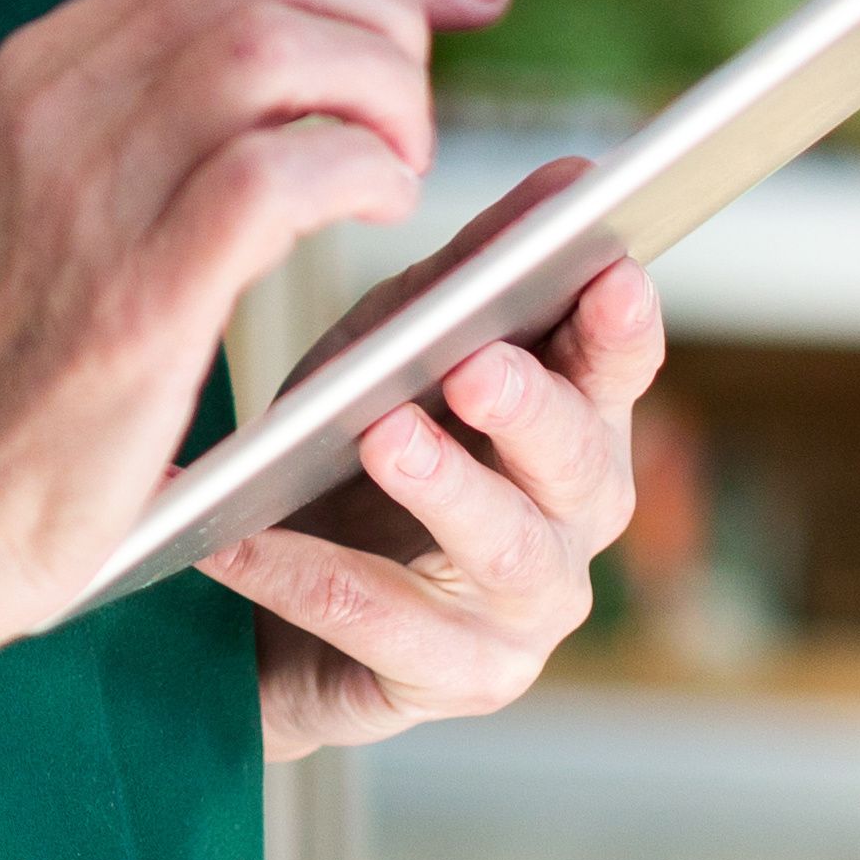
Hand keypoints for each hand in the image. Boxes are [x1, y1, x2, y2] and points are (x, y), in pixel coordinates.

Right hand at [0, 0, 504, 644]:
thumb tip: (299, 64)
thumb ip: (146, 126)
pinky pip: (277, 173)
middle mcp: (54, 102)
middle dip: (393, 14)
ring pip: (276, 47)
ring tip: (398, 172)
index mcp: (38, 70)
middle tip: (428, 110)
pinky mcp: (129, 296)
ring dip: (380, 95)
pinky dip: (357, 174)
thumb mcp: (48, 205)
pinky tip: (373, 214)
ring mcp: (83, 191)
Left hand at [204, 155, 665, 756]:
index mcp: (576, 421)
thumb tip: (568, 179)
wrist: (268, 594)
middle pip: (578, 462)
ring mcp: (523, 613)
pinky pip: (380, 627)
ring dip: (443, 490)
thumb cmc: (352, 447)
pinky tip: (238, 538)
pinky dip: (303, 575)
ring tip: (380, 436)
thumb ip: (478, 273)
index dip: (621, 328)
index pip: (618, 366)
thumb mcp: (401, 343)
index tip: (608, 275)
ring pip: (502, 550)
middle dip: (529, 409)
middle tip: (473, 366)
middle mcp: (572, 520)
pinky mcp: (453, 679)